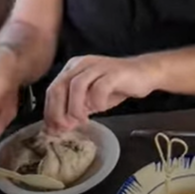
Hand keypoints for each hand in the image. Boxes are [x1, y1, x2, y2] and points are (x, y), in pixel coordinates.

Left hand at [44, 55, 158, 131]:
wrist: (144, 73)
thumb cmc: (116, 86)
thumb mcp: (91, 100)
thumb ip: (75, 110)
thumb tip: (59, 127)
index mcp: (73, 68)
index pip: (53, 89)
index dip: (50, 111)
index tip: (53, 129)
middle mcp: (82, 64)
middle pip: (60, 86)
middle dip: (58, 111)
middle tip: (65, 128)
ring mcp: (98, 66)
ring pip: (76, 85)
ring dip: (75, 107)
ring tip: (81, 120)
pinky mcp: (114, 72)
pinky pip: (100, 87)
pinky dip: (96, 101)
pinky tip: (100, 109)